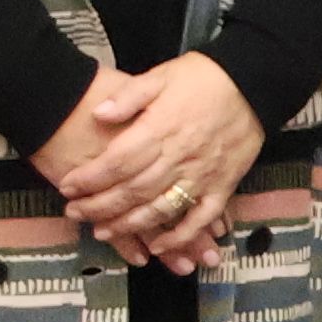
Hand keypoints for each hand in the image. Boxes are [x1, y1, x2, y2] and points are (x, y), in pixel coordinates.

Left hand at [41, 54, 262, 271]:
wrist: (253, 82)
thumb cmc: (203, 78)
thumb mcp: (161, 75)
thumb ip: (128, 95)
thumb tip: (98, 114)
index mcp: (161, 128)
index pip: (117, 161)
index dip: (90, 178)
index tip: (67, 186)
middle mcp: (179, 156)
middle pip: (133, 190)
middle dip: (100, 206)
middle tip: (75, 213)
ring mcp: (202, 175)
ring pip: (160, 209)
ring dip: (129, 225)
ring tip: (102, 231)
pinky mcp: (223, 186)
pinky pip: (200, 218)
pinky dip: (180, 236)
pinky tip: (159, 246)